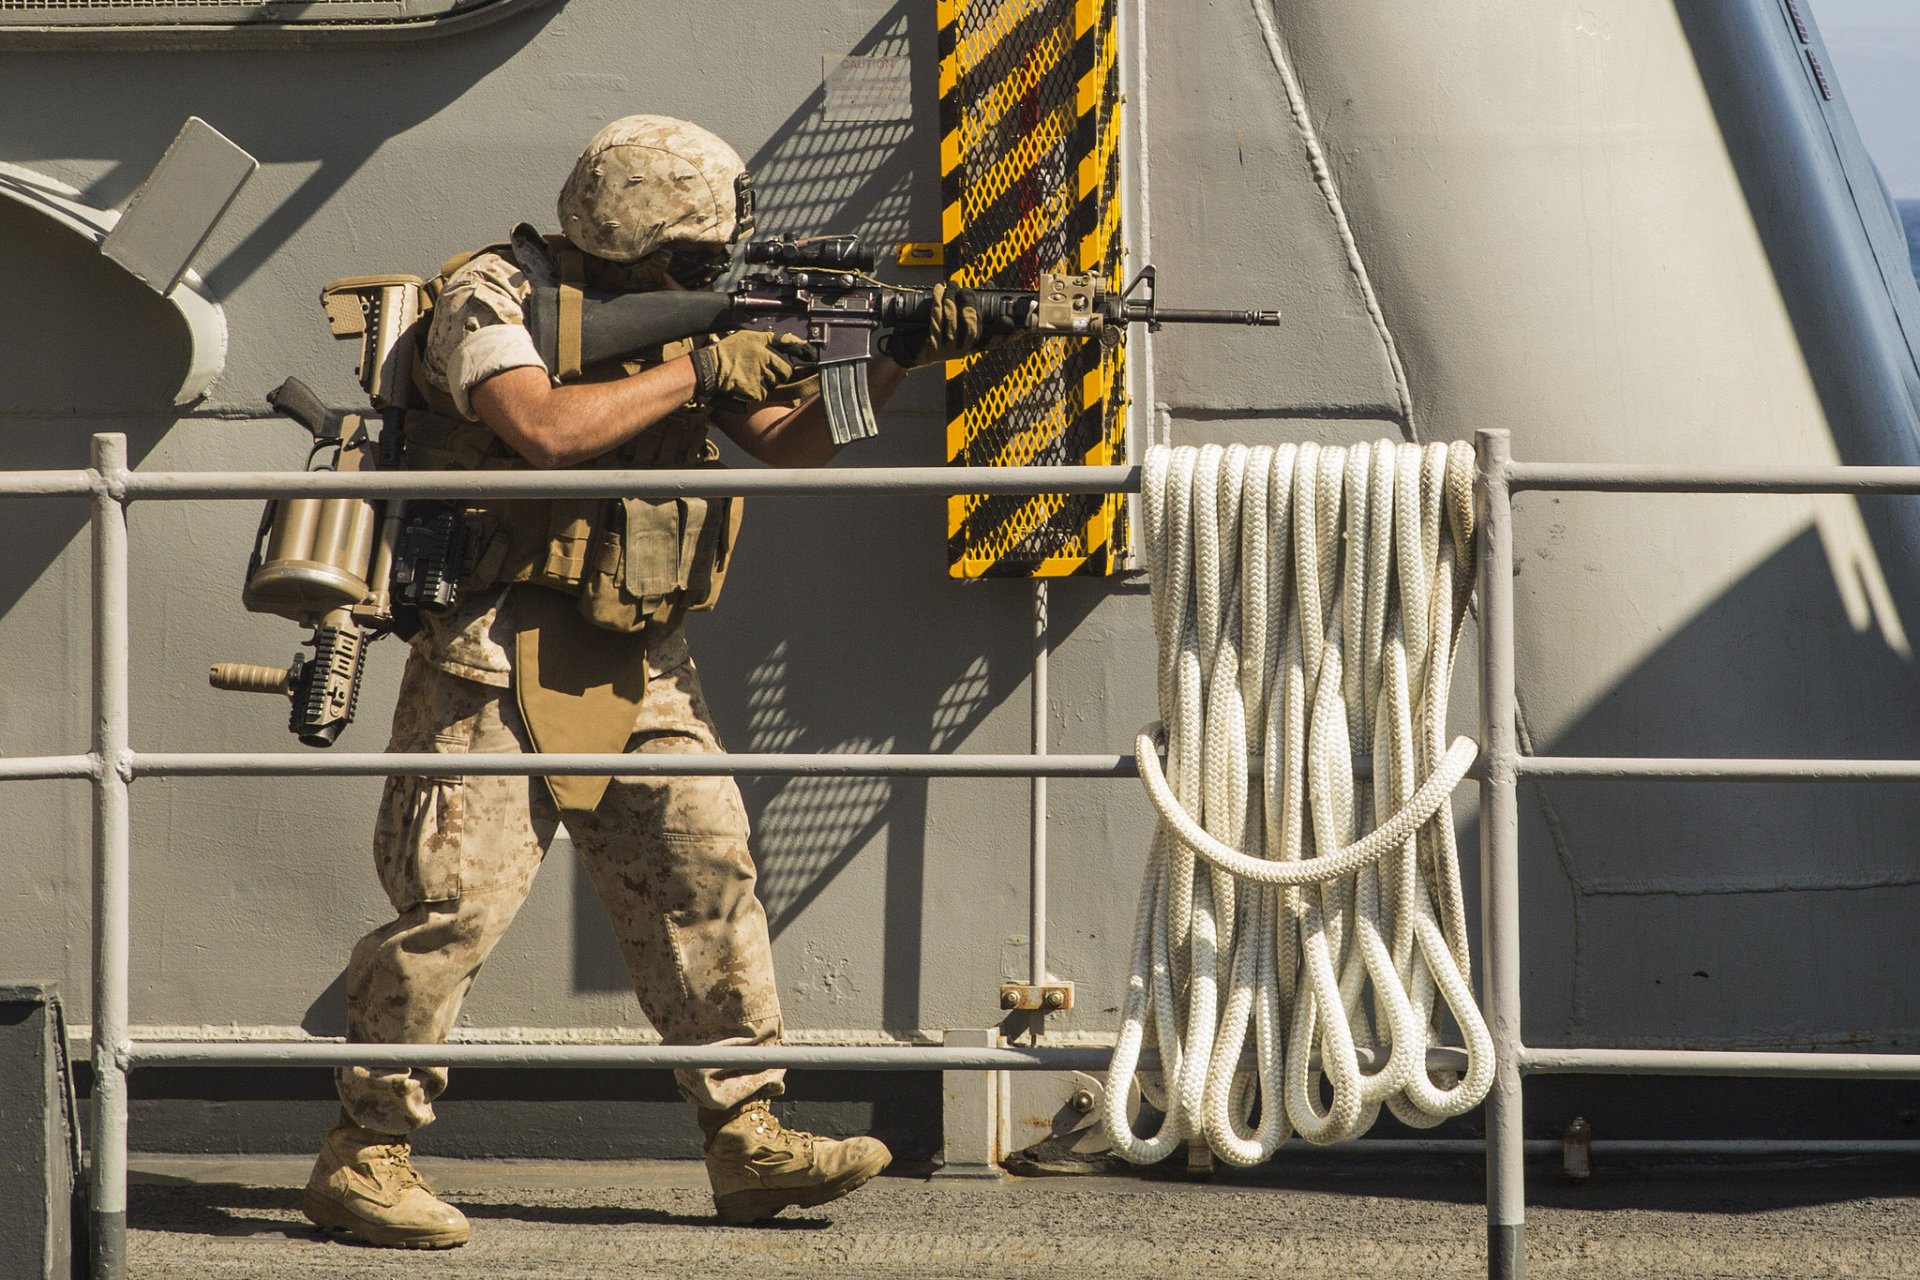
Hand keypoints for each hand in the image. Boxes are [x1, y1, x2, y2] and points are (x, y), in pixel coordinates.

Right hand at [690, 331, 817, 404]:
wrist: (710, 370)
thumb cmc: (725, 353)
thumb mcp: (745, 337)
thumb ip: (765, 339)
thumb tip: (784, 341)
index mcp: (762, 345)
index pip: (788, 346)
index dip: (802, 350)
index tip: (813, 353)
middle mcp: (765, 360)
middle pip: (785, 370)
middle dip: (779, 372)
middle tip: (764, 370)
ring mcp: (762, 377)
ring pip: (775, 382)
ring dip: (768, 382)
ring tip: (751, 375)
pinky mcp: (757, 392)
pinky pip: (765, 392)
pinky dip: (759, 391)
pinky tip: (747, 384)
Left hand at [885, 283, 1024, 368]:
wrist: (913, 351)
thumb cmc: (941, 332)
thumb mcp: (959, 322)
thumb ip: (975, 305)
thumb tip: (990, 285)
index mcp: (974, 346)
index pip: (994, 340)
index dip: (1004, 332)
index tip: (1009, 320)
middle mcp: (964, 351)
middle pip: (972, 328)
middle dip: (969, 304)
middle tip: (965, 290)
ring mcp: (948, 351)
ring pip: (953, 322)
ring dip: (951, 299)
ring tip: (950, 285)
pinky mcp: (933, 347)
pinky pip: (936, 320)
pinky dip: (938, 302)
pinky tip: (938, 290)